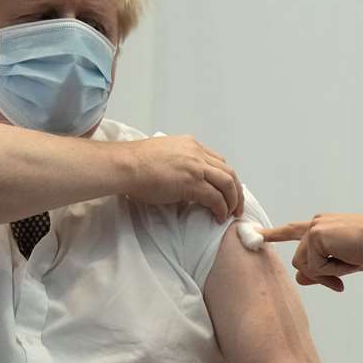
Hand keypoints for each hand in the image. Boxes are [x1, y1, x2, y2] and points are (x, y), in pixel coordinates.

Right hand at [122, 135, 243, 222]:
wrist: (125, 165)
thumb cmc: (134, 164)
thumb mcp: (162, 156)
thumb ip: (177, 164)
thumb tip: (180, 181)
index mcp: (190, 145)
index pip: (217, 161)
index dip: (225, 177)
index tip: (226, 190)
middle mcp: (197, 153)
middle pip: (228, 171)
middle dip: (236, 190)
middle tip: (236, 205)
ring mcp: (196, 167)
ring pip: (228, 183)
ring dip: (233, 200)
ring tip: (231, 213)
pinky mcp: (192, 182)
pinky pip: (216, 197)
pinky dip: (221, 208)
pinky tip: (219, 217)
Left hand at [259, 214, 362, 291]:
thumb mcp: (342, 263)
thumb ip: (319, 270)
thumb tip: (298, 278)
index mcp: (322, 225)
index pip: (293, 230)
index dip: (274, 234)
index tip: (256, 233)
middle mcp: (316, 224)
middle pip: (300, 261)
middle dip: (318, 276)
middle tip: (340, 284)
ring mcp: (314, 228)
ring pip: (305, 265)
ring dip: (327, 273)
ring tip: (349, 263)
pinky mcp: (315, 236)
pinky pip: (315, 267)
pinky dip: (332, 270)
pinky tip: (348, 258)